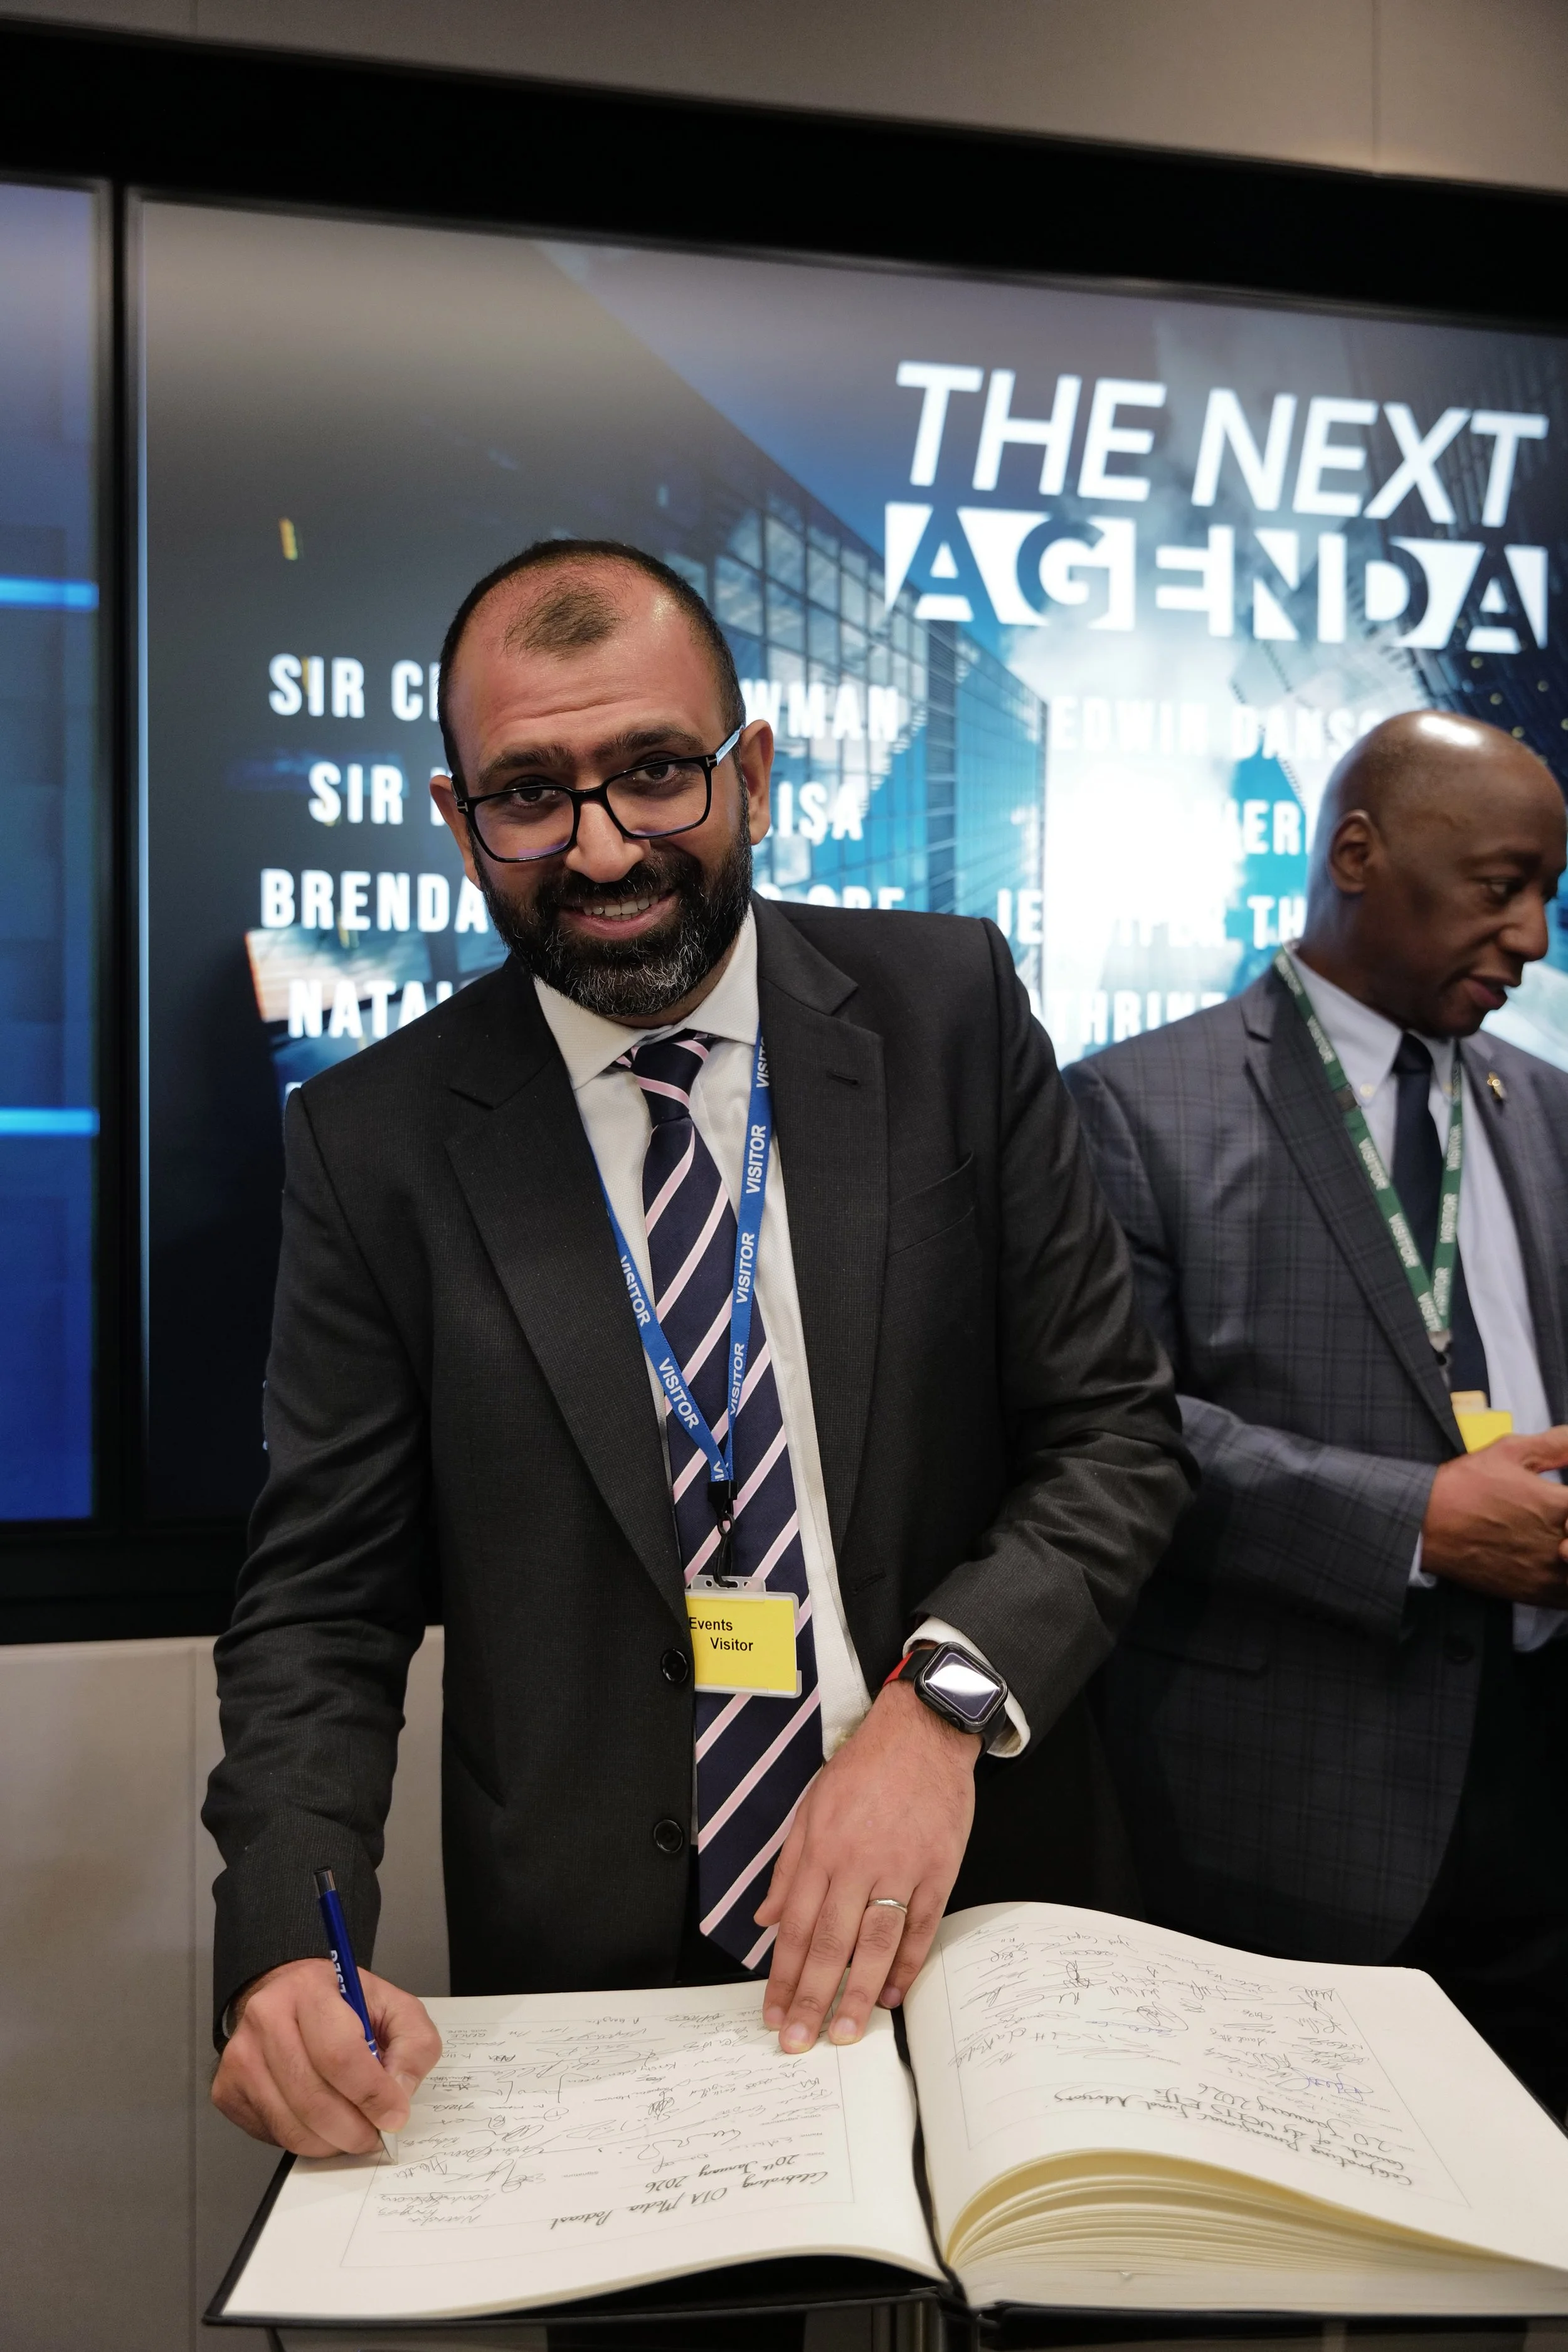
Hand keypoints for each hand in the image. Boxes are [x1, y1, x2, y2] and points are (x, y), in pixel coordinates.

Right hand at [212, 1958, 441, 2154]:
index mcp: (308, 1990)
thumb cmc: (342, 2004)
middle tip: (376, 2134)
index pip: (339, 2055)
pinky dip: (305, 2141)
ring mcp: (240, 2056)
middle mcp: (265, 2019)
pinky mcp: (227, 2089)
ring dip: (332, 2142)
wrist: (289, 1996)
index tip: (395, 2115)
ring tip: (353, 2131)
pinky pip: (273, 2135)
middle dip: (354, 2129)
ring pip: (292, 2126)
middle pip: (313, 2099)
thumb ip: (413, 2044)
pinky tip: (321, 2122)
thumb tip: (399, 2092)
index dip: (372, 2095)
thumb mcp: (394, 2006)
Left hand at [753, 1677, 978, 2054]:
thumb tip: (767, 1918)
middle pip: (831, 1943)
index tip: (772, 2012)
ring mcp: (901, 1868)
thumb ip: (789, 1867)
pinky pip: (920, 1926)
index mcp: (822, 1849)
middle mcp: (858, 1863)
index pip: (797, 1926)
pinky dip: (908, 1963)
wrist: (922, 1733)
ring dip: (858, 1992)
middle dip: (812, 1997)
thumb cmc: (863, 1769)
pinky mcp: (937, 1870)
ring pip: (875, 1942)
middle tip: (800, 2040)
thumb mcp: (811, 1808)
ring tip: (846, 2032)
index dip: (783, 1975)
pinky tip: (894, 1993)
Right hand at [1420, 1426, 1567, 1604]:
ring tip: (1561, 1547)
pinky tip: (1556, 1568)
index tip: (1567, 1507)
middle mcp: (1558, 1542)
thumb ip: (1556, 1444)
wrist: (1428, 1525)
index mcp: (1559, 1505)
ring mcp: (1547, 1571)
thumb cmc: (1463, 1489)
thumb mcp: (1509, 1451)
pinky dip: (1567, 1585)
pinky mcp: (1534, 1592)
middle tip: (1565, 1526)